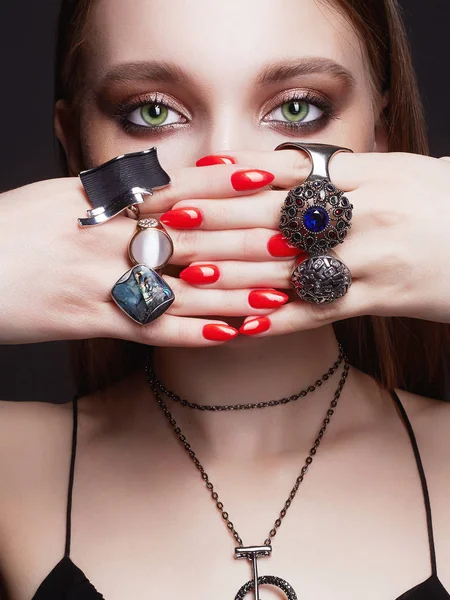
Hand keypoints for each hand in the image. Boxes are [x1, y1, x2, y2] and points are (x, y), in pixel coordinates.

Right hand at [0, 166, 287, 345]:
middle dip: (252, 238)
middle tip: (302, 239)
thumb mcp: (61, 195)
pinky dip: (196, 332)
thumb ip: (114, 192)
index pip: (182, 185)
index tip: (280, 173)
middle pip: (195, 236)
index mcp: (103, 200)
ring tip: (284, 292)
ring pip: (185, 285)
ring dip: (237, 290)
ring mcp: (102, 281)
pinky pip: (153, 328)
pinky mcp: (91, 320)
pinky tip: (234, 334)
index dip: (235, 179)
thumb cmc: (12, 230)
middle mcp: (110, 237)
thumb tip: (162, 181)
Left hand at [164, 151, 449, 336]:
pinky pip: (317, 312)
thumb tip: (261, 166)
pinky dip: (274, 320)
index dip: (225, 183)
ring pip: (289, 269)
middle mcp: (362, 214)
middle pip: (273, 219)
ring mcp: (371, 260)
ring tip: (187, 275)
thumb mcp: (386, 169)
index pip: (278, 175)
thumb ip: (327, 170)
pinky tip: (236, 326)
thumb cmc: (432, 199)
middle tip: (166, 231)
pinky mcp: (380, 299)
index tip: (182, 188)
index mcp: (362, 174)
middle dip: (214, 226)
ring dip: (233, 273)